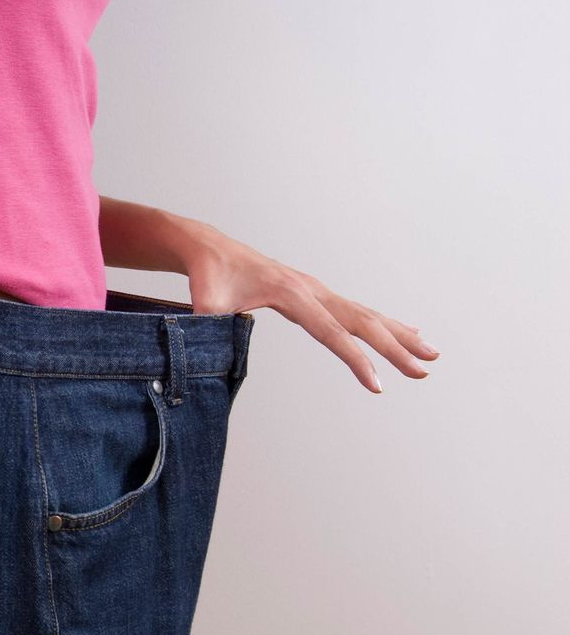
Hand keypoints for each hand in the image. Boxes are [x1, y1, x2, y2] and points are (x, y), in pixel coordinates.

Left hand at [182, 224, 438, 392]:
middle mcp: (310, 289)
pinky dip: (384, 322)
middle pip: (361, 321)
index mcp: (290, 293)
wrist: (209, 250)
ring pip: (365, 313)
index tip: (378, 385)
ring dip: (399, 334)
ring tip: (431, 352)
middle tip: (424, 372)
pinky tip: (406, 330)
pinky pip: (356, 309)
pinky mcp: (314, 293)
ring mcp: (316, 289)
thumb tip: (202, 351)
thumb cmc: (207, 278)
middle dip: (394, 349)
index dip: (355, 359)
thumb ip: (208, 327)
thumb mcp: (203, 304)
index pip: (330, 331)